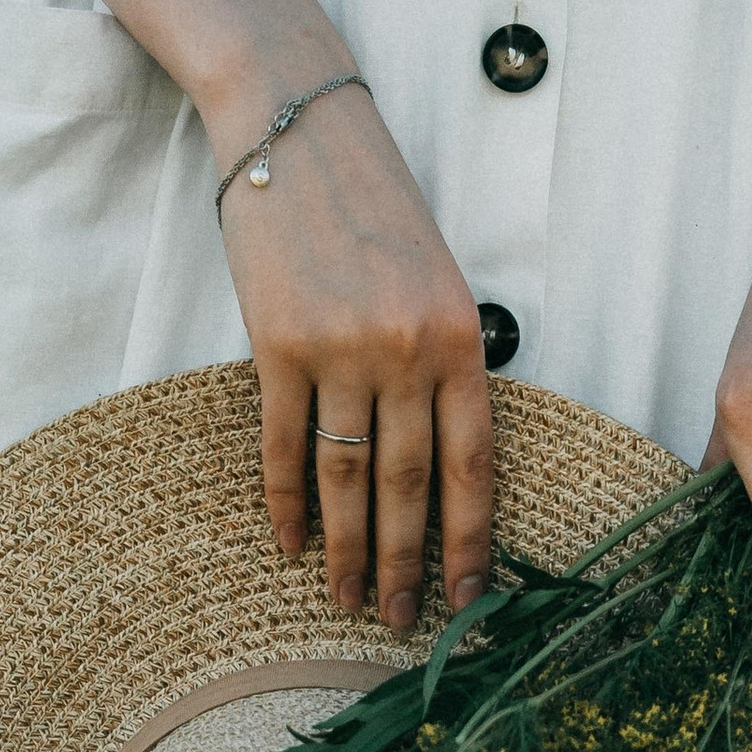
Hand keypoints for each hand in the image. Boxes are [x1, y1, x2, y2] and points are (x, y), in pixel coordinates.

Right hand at [210, 69, 494, 637]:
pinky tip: (292, 543)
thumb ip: (444, 359)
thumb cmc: (373, 205)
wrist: (295, 130)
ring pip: (349, 478)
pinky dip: (286, 500)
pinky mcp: (277, 345)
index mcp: (459, 337)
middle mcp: (406, 350)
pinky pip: (284, 444)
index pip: (474, 461)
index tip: (469, 596)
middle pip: (411, 485)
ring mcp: (340, 350)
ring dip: (349, 549)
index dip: (471, 538)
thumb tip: (443, 451)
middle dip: (408, 563)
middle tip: (401, 621)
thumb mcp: (435, 277)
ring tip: (348, 600)